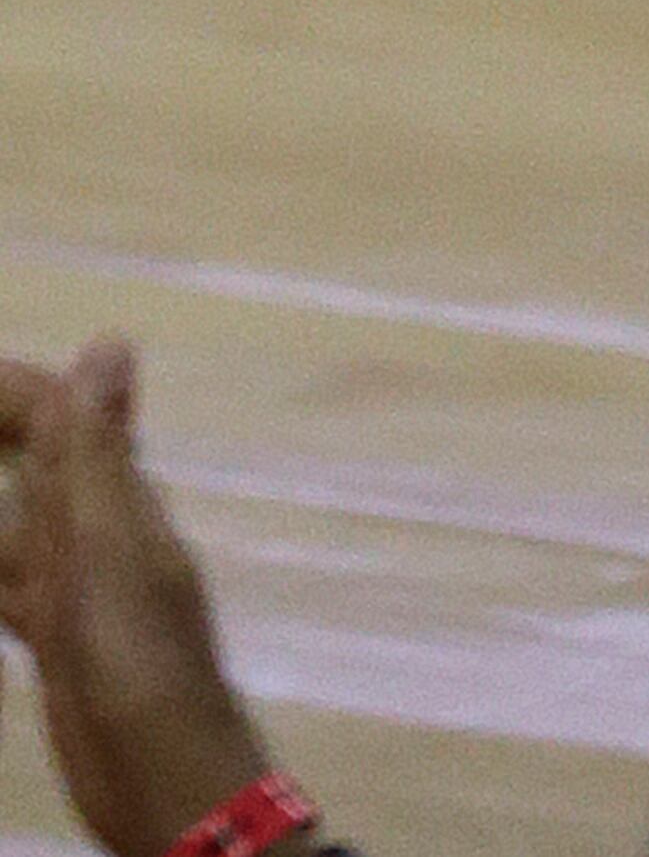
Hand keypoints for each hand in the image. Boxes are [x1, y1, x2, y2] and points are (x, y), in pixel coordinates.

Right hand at [0, 340, 276, 856]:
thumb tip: (109, 340)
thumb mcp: (110, 549)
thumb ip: (100, 456)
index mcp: (113, 496)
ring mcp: (78, 583)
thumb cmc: (141, 661)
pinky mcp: (59, 637)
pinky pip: (12, 584)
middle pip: (34, 460)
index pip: (54, 415)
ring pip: (17, 520)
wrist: (166, 774)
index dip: (7, 391)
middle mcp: (97, 527)